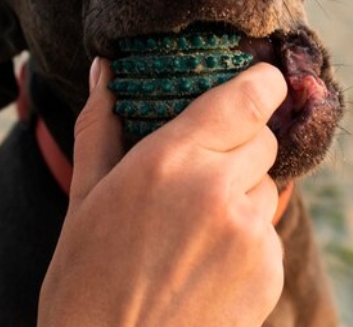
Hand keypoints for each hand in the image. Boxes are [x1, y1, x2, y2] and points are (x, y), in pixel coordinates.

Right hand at [38, 58, 286, 326]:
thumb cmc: (85, 283)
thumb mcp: (83, 199)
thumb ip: (99, 126)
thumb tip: (104, 69)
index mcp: (168, 161)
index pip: (249, 96)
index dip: (261, 84)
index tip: (258, 82)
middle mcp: (217, 189)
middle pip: (262, 138)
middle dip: (238, 145)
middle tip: (197, 173)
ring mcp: (249, 234)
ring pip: (265, 186)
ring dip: (240, 194)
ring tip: (190, 232)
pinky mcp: (269, 272)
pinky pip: (268, 233)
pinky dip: (246, 239)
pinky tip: (203, 266)